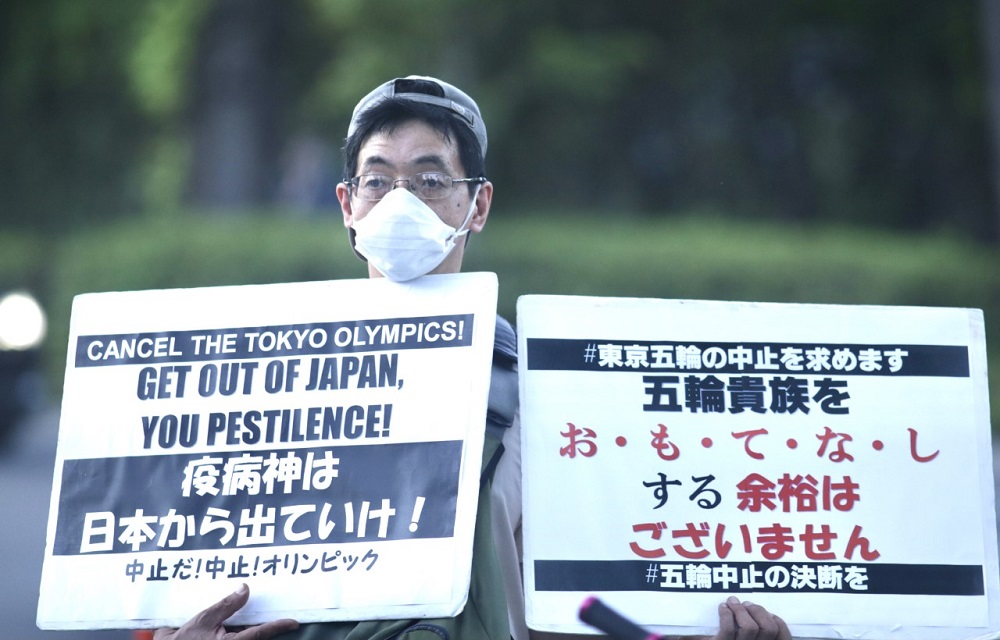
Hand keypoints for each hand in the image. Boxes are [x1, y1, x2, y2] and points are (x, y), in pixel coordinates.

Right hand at [154, 583, 298, 639]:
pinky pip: (237, 636)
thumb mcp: (204, 620)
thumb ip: (226, 606)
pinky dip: (241, 628)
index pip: (260, 633)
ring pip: (247, 637)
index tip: (294, 622)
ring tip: (259, 611)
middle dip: (266, 625)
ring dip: (251, 626)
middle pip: (256, 635)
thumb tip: (245, 589)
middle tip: (281, 613)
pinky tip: (240, 618)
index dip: (279, 626)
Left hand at [712, 597, 789, 639]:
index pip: (784, 637)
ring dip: (741, 609)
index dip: (779, 622)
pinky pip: (728, 629)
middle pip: (769, 629)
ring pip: (750, 628)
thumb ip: (758, 627)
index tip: (768, 612)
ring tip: (733, 603)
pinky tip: (722, 608)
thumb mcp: (744, 633)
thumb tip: (762, 610)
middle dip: (758, 610)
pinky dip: (726, 614)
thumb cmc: (724, 635)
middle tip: (747, 604)